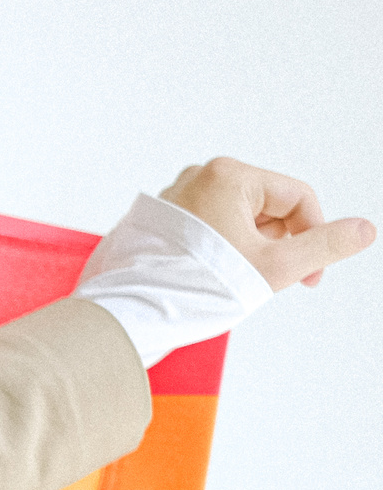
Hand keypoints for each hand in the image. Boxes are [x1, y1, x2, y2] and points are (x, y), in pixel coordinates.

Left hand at [161, 157, 373, 290]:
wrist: (130, 314)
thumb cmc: (197, 288)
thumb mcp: (274, 267)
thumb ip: (323, 247)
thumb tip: (366, 229)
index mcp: (228, 176)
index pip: (297, 198)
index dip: (314, 236)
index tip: (310, 278)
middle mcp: (198, 177)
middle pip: (267, 209)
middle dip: (275, 246)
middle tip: (260, 280)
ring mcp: (175, 198)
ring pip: (238, 222)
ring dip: (248, 251)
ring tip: (228, 281)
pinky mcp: (160, 221)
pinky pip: (208, 230)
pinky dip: (220, 253)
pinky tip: (207, 278)